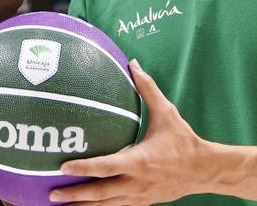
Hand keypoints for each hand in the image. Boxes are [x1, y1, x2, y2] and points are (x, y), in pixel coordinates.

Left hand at [49, 59, 209, 204]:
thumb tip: (133, 64)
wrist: (205, 170)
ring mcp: (139, 195)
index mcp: (140, 160)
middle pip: (100, 193)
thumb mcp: (167, 113)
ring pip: (106, 205)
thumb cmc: (184, 140)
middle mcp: (136, 182)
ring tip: (60, 204)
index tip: (63, 166)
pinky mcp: (142, 202)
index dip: (84, 167)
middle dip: (75, 195)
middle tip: (51, 193)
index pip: (106, 166)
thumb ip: (148, 89)